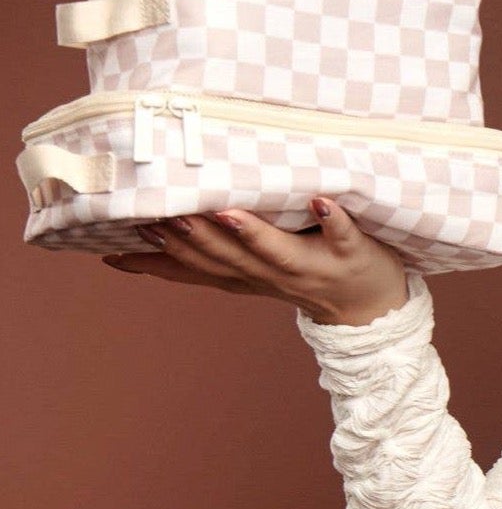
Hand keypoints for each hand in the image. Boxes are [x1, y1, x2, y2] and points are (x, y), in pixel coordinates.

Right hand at [101, 199, 411, 325]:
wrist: (370, 308)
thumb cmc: (302, 276)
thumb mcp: (246, 274)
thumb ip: (200, 260)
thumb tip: (125, 255)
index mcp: (249, 276)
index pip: (201, 267)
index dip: (165, 252)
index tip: (130, 227)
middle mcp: (276, 275)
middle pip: (231, 259)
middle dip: (197, 239)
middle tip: (164, 215)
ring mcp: (315, 266)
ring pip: (278, 252)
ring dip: (253, 234)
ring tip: (228, 212)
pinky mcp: (353, 254)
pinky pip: (343, 236)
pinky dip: (333, 219)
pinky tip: (321, 201)